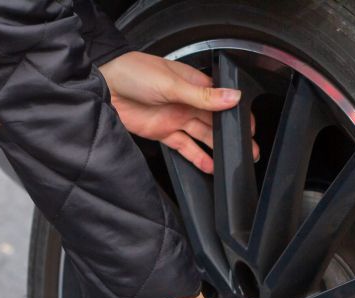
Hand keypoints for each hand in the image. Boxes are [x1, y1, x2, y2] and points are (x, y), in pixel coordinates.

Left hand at [99, 51, 258, 173]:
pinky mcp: (165, 133)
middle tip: (250, 150)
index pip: (221, 100)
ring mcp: (177, 118)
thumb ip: (203, 96)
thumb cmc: (133, 74)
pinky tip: (210, 166)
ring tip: (234, 161)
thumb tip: (233, 97)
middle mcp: (187, 102)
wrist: (104, 89)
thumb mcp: (172, 84)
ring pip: (203, 136)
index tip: (250, 127)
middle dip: (232, 135)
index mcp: (193, 84)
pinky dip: (198, 158)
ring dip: (218, 149)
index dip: (236, 113)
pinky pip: (186, 147)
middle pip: (215, 121)